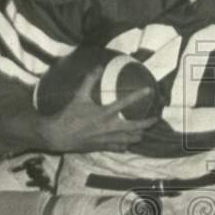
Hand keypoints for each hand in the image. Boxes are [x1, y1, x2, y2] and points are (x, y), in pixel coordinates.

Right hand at [41, 67, 157, 152]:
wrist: (59, 135)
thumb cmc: (69, 115)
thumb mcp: (79, 96)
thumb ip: (89, 81)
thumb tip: (98, 66)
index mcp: (104, 113)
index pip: (126, 103)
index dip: (139, 95)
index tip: (149, 90)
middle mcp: (108, 127)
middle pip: (135, 127)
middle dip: (147, 123)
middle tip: (155, 119)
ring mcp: (107, 139)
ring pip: (130, 140)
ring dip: (139, 135)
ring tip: (143, 131)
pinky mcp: (103, 147)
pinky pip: (120, 148)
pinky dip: (126, 145)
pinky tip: (128, 142)